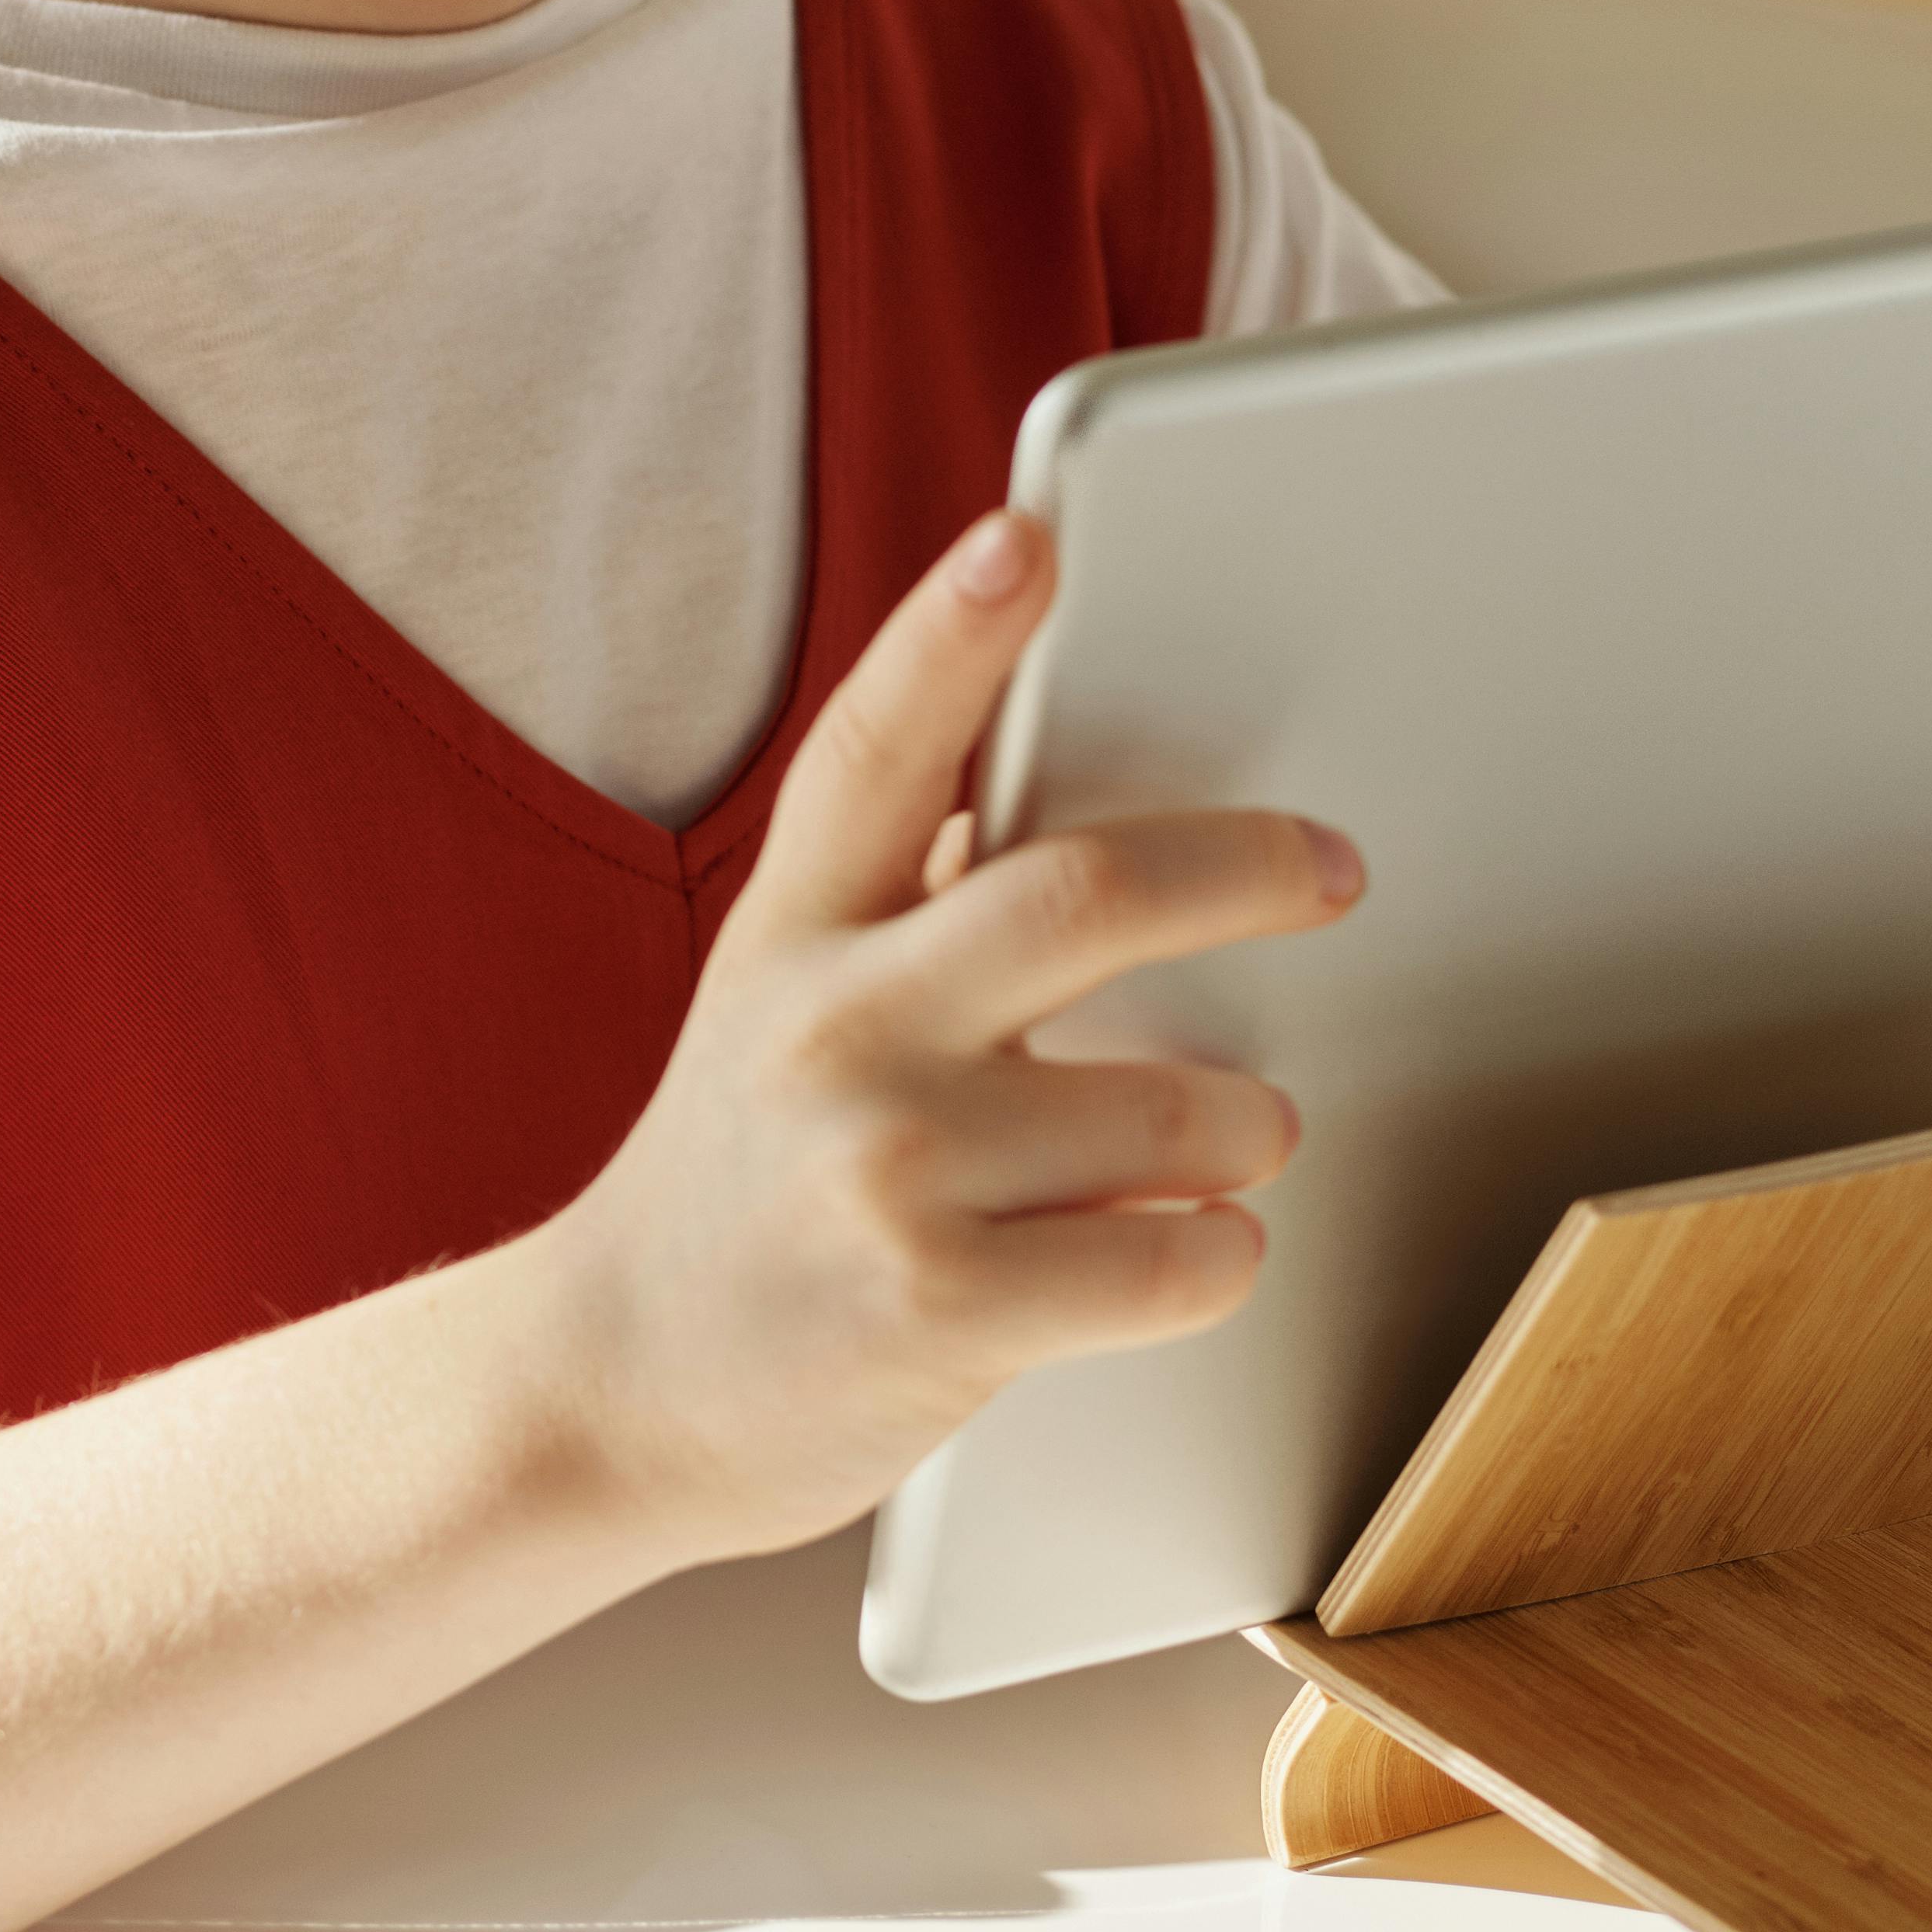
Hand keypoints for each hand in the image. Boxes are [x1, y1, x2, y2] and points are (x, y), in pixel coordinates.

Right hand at [525, 508, 1360, 1562]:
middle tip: (1324, 870)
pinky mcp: (941, 1313)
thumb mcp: (777, 1004)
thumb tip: (1036, 773)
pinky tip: (1187, 1246)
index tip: (1026, 541)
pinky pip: (1174, 1258)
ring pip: (1175, 1104)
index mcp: (791, 934)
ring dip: (1247, 1119)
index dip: (952, 637)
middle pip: (1080, 894)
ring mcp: (887, 1172)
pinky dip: (1220, 1250)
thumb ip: (894, 899)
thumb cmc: (734, 1187)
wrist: (607, 1390)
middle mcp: (833, 1032)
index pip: (874, 750)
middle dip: (1243, 867)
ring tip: (1235, 1135)